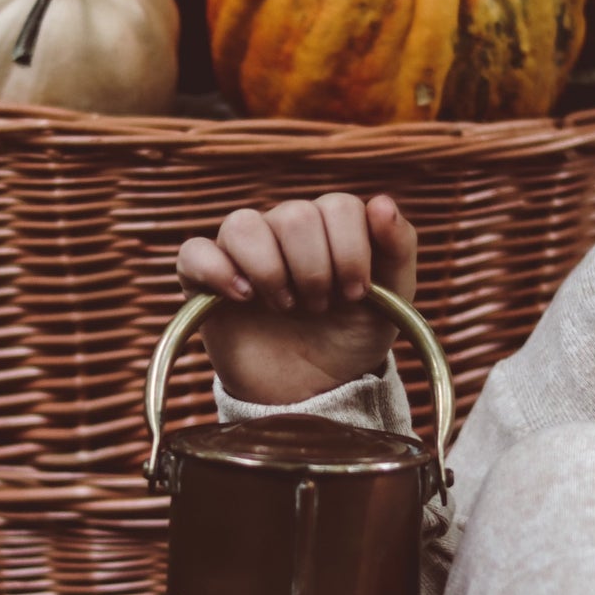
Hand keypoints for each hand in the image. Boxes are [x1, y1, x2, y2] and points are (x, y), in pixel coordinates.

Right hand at [175, 193, 417, 404]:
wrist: (312, 391)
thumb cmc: (349, 338)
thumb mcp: (392, 300)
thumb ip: (399, 248)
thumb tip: (382, 202)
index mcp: (328, 225)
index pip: (338, 205)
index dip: (350, 251)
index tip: (355, 294)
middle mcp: (282, 228)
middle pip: (294, 216)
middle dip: (314, 270)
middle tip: (319, 307)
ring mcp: (241, 251)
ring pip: (244, 225)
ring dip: (271, 271)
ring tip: (284, 307)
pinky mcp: (203, 279)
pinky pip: (195, 252)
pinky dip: (218, 272)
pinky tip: (243, 298)